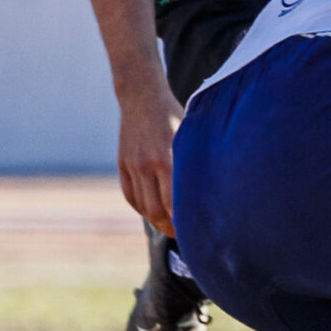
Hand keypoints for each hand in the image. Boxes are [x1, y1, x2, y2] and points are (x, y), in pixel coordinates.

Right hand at [117, 86, 185, 235]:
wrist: (143, 96)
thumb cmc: (174, 115)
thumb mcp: (190, 136)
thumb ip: (193, 163)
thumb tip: (207, 191)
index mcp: (169, 160)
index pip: (175, 204)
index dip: (183, 222)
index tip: (194, 231)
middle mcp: (148, 165)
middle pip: (156, 211)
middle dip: (169, 227)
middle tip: (182, 235)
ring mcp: (133, 165)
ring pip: (142, 205)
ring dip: (154, 220)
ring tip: (168, 226)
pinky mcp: (122, 163)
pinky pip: (129, 194)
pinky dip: (140, 206)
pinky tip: (150, 211)